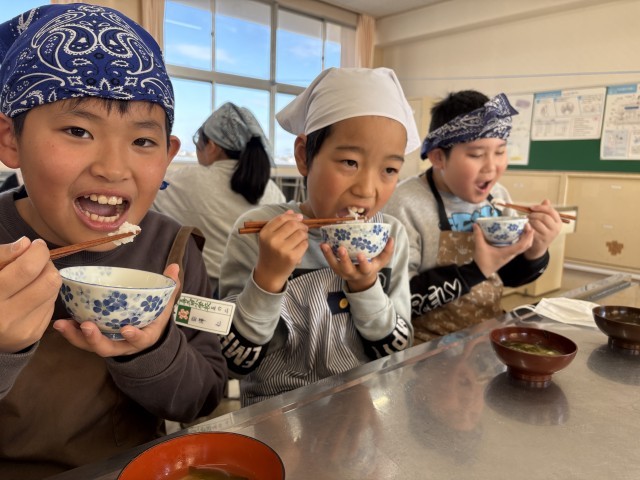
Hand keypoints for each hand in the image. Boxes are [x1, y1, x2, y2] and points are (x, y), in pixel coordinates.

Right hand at [0, 238, 60, 353]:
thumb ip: (2, 255)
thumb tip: (26, 243)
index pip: (28, 269)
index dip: (38, 252)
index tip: (37, 245)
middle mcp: (6, 316)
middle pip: (50, 280)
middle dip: (47, 265)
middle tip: (36, 261)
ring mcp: (22, 328)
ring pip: (54, 292)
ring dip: (47, 279)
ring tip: (31, 279)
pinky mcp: (34, 334)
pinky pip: (51, 306)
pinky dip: (45, 296)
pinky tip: (29, 296)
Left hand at [53, 263, 180, 356]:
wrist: (145, 336)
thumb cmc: (154, 318)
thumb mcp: (165, 305)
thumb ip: (169, 287)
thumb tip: (175, 267)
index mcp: (144, 337)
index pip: (140, 339)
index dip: (134, 336)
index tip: (127, 329)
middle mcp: (124, 344)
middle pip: (109, 347)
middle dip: (96, 339)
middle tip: (87, 326)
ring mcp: (108, 343)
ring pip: (90, 346)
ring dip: (76, 336)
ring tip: (63, 324)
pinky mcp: (95, 340)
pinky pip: (81, 340)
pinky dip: (71, 332)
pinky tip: (60, 322)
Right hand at [253, 210, 308, 292]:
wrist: (269, 273)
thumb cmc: (270, 253)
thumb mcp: (269, 237)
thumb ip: (279, 223)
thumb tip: (292, 211)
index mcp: (265, 233)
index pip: (281, 218)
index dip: (292, 216)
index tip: (299, 217)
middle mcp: (272, 240)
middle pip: (293, 224)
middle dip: (301, 225)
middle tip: (304, 228)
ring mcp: (282, 249)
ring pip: (301, 233)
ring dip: (304, 234)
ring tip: (301, 238)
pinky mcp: (292, 257)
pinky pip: (305, 244)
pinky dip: (305, 243)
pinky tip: (301, 246)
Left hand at [320, 236, 394, 292]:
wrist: (361, 279)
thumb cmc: (372, 265)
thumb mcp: (382, 261)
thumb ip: (387, 251)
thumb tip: (391, 238)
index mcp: (366, 271)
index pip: (365, 268)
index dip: (362, 262)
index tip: (360, 255)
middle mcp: (353, 273)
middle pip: (347, 268)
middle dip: (343, 259)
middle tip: (341, 248)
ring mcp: (343, 272)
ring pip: (334, 266)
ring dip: (329, 255)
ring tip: (325, 245)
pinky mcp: (336, 268)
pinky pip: (329, 262)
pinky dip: (326, 254)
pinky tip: (323, 244)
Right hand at [472, 223, 533, 277]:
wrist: (480, 271)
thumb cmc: (482, 261)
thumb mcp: (480, 247)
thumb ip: (478, 235)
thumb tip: (476, 224)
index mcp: (507, 253)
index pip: (522, 245)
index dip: (527, 237)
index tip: (529, 227)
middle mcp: (511, 254)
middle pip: (526, 246)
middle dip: (529, 235)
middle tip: (526, 225)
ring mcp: (510, 255)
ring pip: (523, 247)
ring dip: (526, 238)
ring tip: (523, 228)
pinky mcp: (508, 254)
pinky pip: (518, 247)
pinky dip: (520, 240)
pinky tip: (515, 234)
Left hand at [524, 199, 562, 259]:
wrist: (539, 246)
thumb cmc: (542, 231)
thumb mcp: (546, 221)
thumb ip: (545, 211)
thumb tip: (546, 200)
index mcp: (558, 222)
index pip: (551, 211)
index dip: (540, 207)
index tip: (531, 207)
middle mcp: (555, 229)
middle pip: (544, 217)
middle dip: (534, 214)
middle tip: (528, 216)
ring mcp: (548, 235)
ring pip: (537, 223)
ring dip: (530, 220)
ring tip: (527, 221)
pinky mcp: (540, 240)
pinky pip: (532, 229)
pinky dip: (527, 226)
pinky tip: (526, 227)